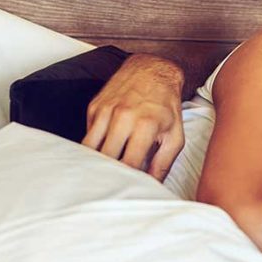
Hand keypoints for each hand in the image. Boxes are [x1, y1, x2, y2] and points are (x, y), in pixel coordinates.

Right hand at [82, 54, 185, 179]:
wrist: (152, 70)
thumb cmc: (166, 107)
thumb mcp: (174, 135)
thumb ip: (164, 163)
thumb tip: (153, 186)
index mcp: (145, 125)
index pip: (130, 164)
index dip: (128, 182)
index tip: (128, 191)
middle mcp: (122, 116)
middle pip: (106, 159)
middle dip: (109, 175)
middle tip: (112, 188)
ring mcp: (105, 110)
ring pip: (90, 149)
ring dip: (94, 164)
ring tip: (101, 176)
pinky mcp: (94, 107)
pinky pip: (87, 135)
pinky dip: (92, 148)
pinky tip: (99, 154)